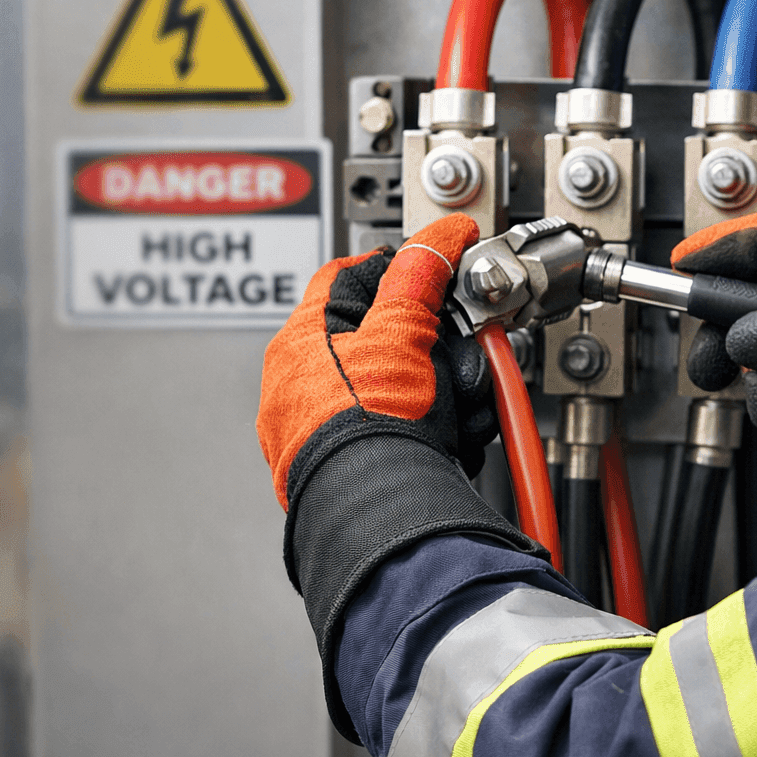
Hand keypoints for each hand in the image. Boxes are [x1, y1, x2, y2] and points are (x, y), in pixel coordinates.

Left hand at [257, 214, 493, 509]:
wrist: (378, 517)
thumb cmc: (369, 431)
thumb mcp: (402, 335)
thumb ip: (419, 279)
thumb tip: (438, 239)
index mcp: (298, 344)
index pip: (348, 278)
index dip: (401, 271)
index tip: (436, 273)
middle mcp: (300, 386)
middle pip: (381, 336)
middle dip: (432, 344)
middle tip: (458, 350)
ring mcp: (323, 430)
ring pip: (396, 386)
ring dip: (440, 391)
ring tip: (455, 408)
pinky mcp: (351, 466)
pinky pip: (397, 430)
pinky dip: (430, 430)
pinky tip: (447, 439)